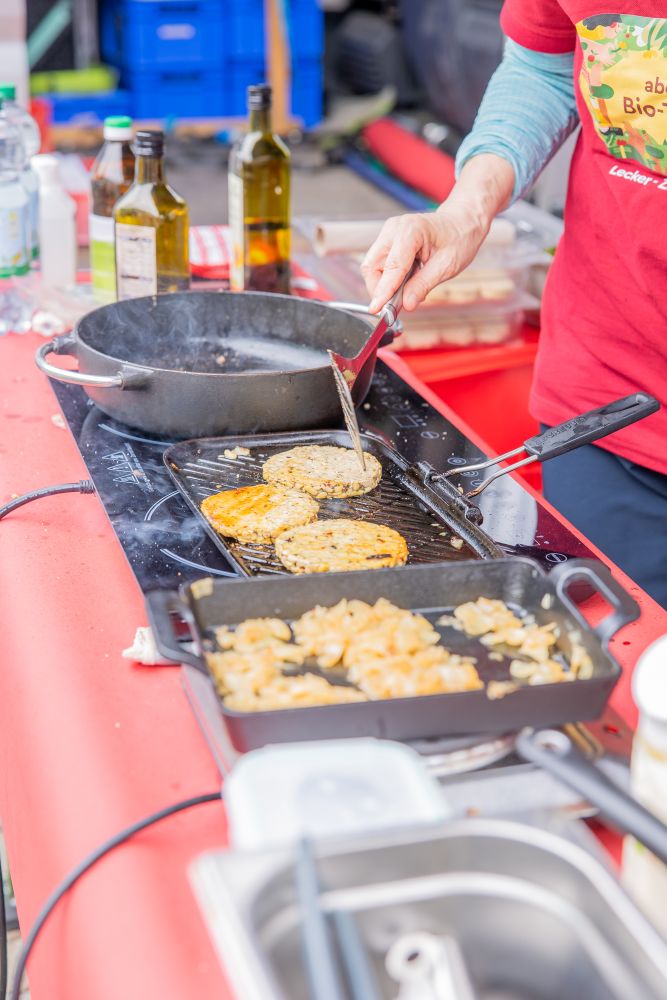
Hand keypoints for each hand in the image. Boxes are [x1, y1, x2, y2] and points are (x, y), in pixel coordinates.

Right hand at [361, 153, 515, 312]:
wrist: (461, 223)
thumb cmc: (458, 238)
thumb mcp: (447, 265)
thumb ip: (424, 284)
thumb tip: (407, 304)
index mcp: (411, 230)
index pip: (391, 266)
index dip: (383, 290)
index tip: (377, 309)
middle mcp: (394, 229)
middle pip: (372, 266)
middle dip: (380, 289)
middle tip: (396, 307)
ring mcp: (389, 234)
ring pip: (373, 268)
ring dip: (385, 285)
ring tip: (409, 290)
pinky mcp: (388, 242)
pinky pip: (379, 266)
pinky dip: (389, 279)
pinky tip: (407, 281)